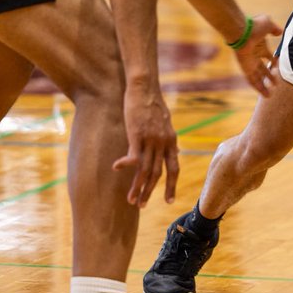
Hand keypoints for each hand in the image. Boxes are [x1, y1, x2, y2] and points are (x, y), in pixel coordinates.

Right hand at [112, 79, 179, 206]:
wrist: (146, 87)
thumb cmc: (153, 104)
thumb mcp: (167, 123)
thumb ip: (170, 139)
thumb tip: (176, 150)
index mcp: (171, 141)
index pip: (174, 169)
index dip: (171, 185)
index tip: (169, 201)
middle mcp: (163, 143)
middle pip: (157, 174)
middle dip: (150, 192)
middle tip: (142, 206)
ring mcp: (150, 139)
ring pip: (144, 169)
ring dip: (137, 187)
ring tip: (131, 200)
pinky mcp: (137, 134)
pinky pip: (132, 155)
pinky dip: (125, 164)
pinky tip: (116, 169)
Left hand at [230, 14, 281, 96]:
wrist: (242, 31)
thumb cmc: (254, 26)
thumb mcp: (268, 25)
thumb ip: (274, 29)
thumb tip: (280, 31)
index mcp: (259, 46)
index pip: (267, 56)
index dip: (273, 61)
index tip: (277, 67)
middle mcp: (254, 56)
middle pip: (262, 69)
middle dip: (268, 76)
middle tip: (275, 83)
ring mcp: (249, 64)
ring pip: (257, 77)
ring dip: (263, 86)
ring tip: (270, 95)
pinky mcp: (246, 69)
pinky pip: (252, 81)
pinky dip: (258, 88)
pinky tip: (264, 94)